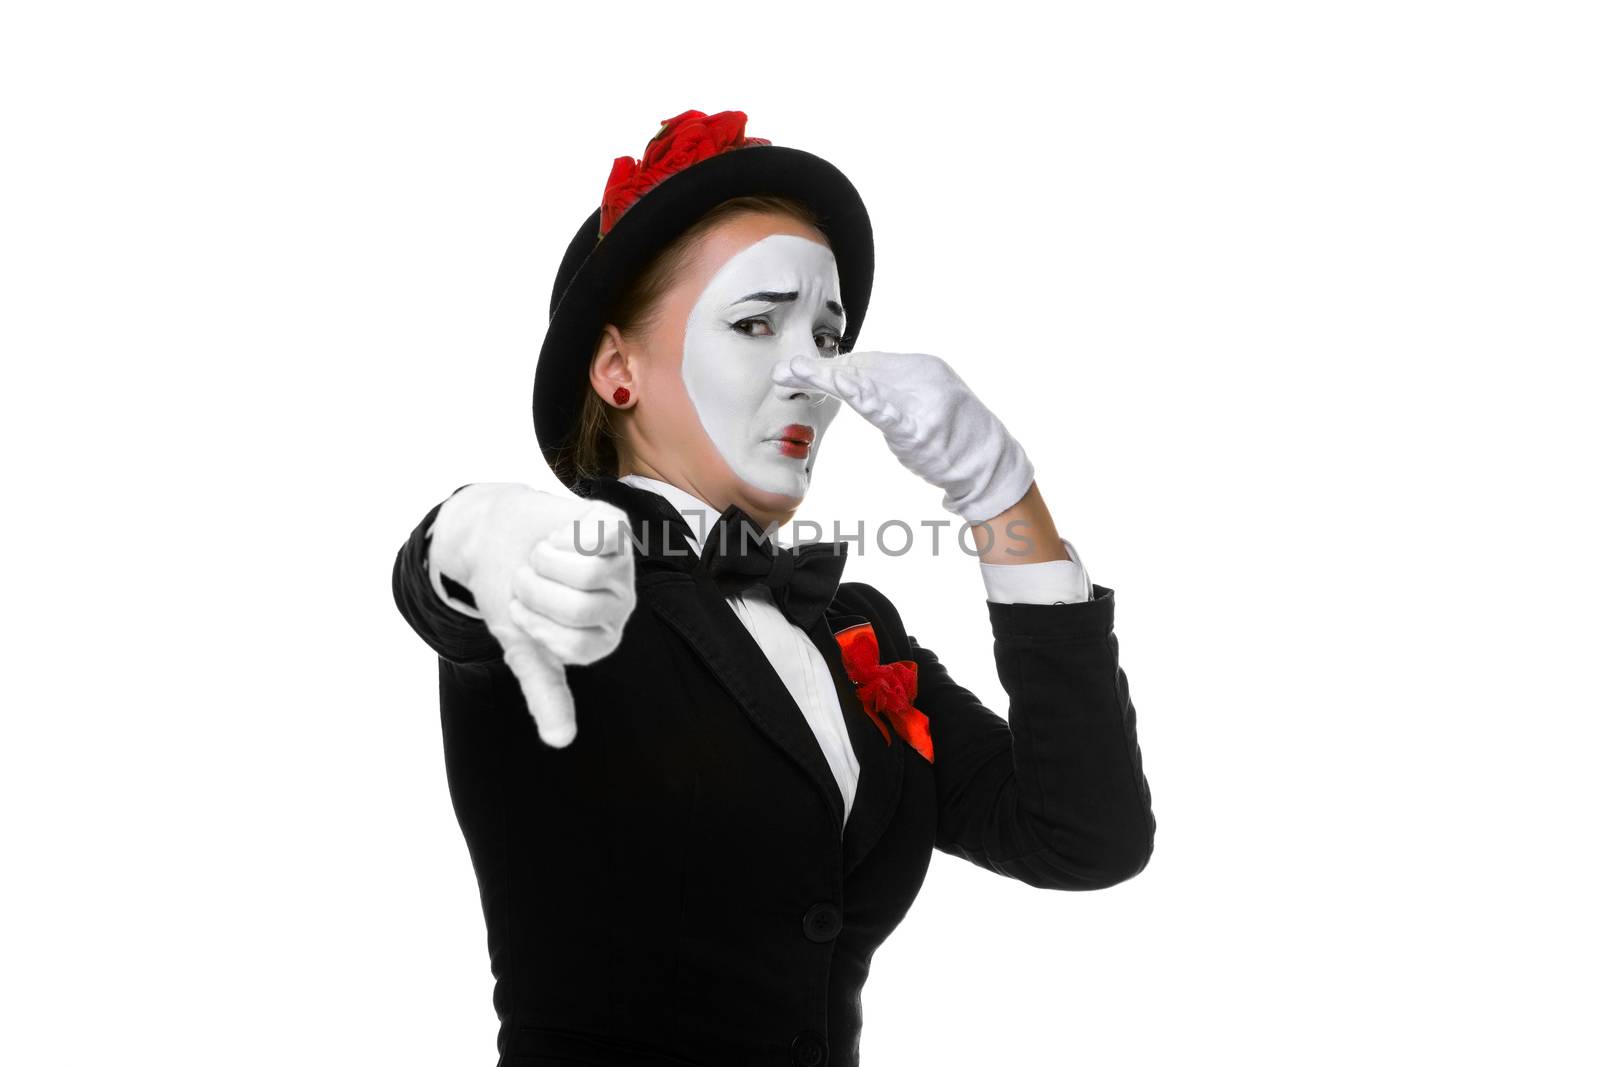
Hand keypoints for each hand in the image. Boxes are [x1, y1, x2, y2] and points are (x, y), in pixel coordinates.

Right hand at [436, 485, 635, 747]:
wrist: (493, 537)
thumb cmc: (511, 593)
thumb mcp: (524, 648)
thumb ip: (545, 692)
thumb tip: (560, 741)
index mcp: (602, 636)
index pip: (575, 644)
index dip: (536, 624)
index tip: (523, 613)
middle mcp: (619, 602)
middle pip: (580, 607)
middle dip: (535, 591)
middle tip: (527, 579)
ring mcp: (621, 563)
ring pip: (587, 571)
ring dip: (544, 561)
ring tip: (540, 556)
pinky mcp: (613, 526)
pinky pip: (596, 536)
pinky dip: (561, 534)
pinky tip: (557, 534)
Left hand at [772, 350, 1034, 522]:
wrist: (991, 464)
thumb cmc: (951, 438)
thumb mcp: (917, 407)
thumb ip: (886, 394)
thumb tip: (844, 380)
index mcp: (920, 366)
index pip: (865, 362)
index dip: (827, 369)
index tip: (795, 373)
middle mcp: (922, 376)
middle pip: (860, 370)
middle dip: (818, 373)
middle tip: (783, 372)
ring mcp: (923, 401)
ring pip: (866, 387)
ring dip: (829, 380)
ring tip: (799, 373)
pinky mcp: (922, 428)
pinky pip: (888, 412)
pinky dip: (865, 398)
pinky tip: (844, 387)